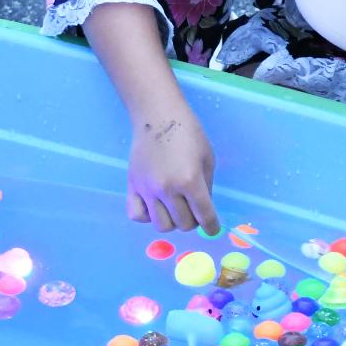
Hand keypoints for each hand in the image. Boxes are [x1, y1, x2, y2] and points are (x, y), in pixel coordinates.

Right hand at [126, 107, 220, 233]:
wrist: (158, 116)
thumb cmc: (189, 133)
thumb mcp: (207, 159)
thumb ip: (206, 188)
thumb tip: (204, 211)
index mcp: (191, 181)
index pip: (204, 216)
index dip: (212, 227)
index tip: (213, 229)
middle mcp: (168, 190)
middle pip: (183, 224)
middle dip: (193, 221)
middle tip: (193, 209)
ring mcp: (148, 190)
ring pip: (162, 225)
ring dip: (173, 221)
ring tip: (175, 208)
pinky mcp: (132, 186)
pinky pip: (137, 216)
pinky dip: (148, 217)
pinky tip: (155, 206)